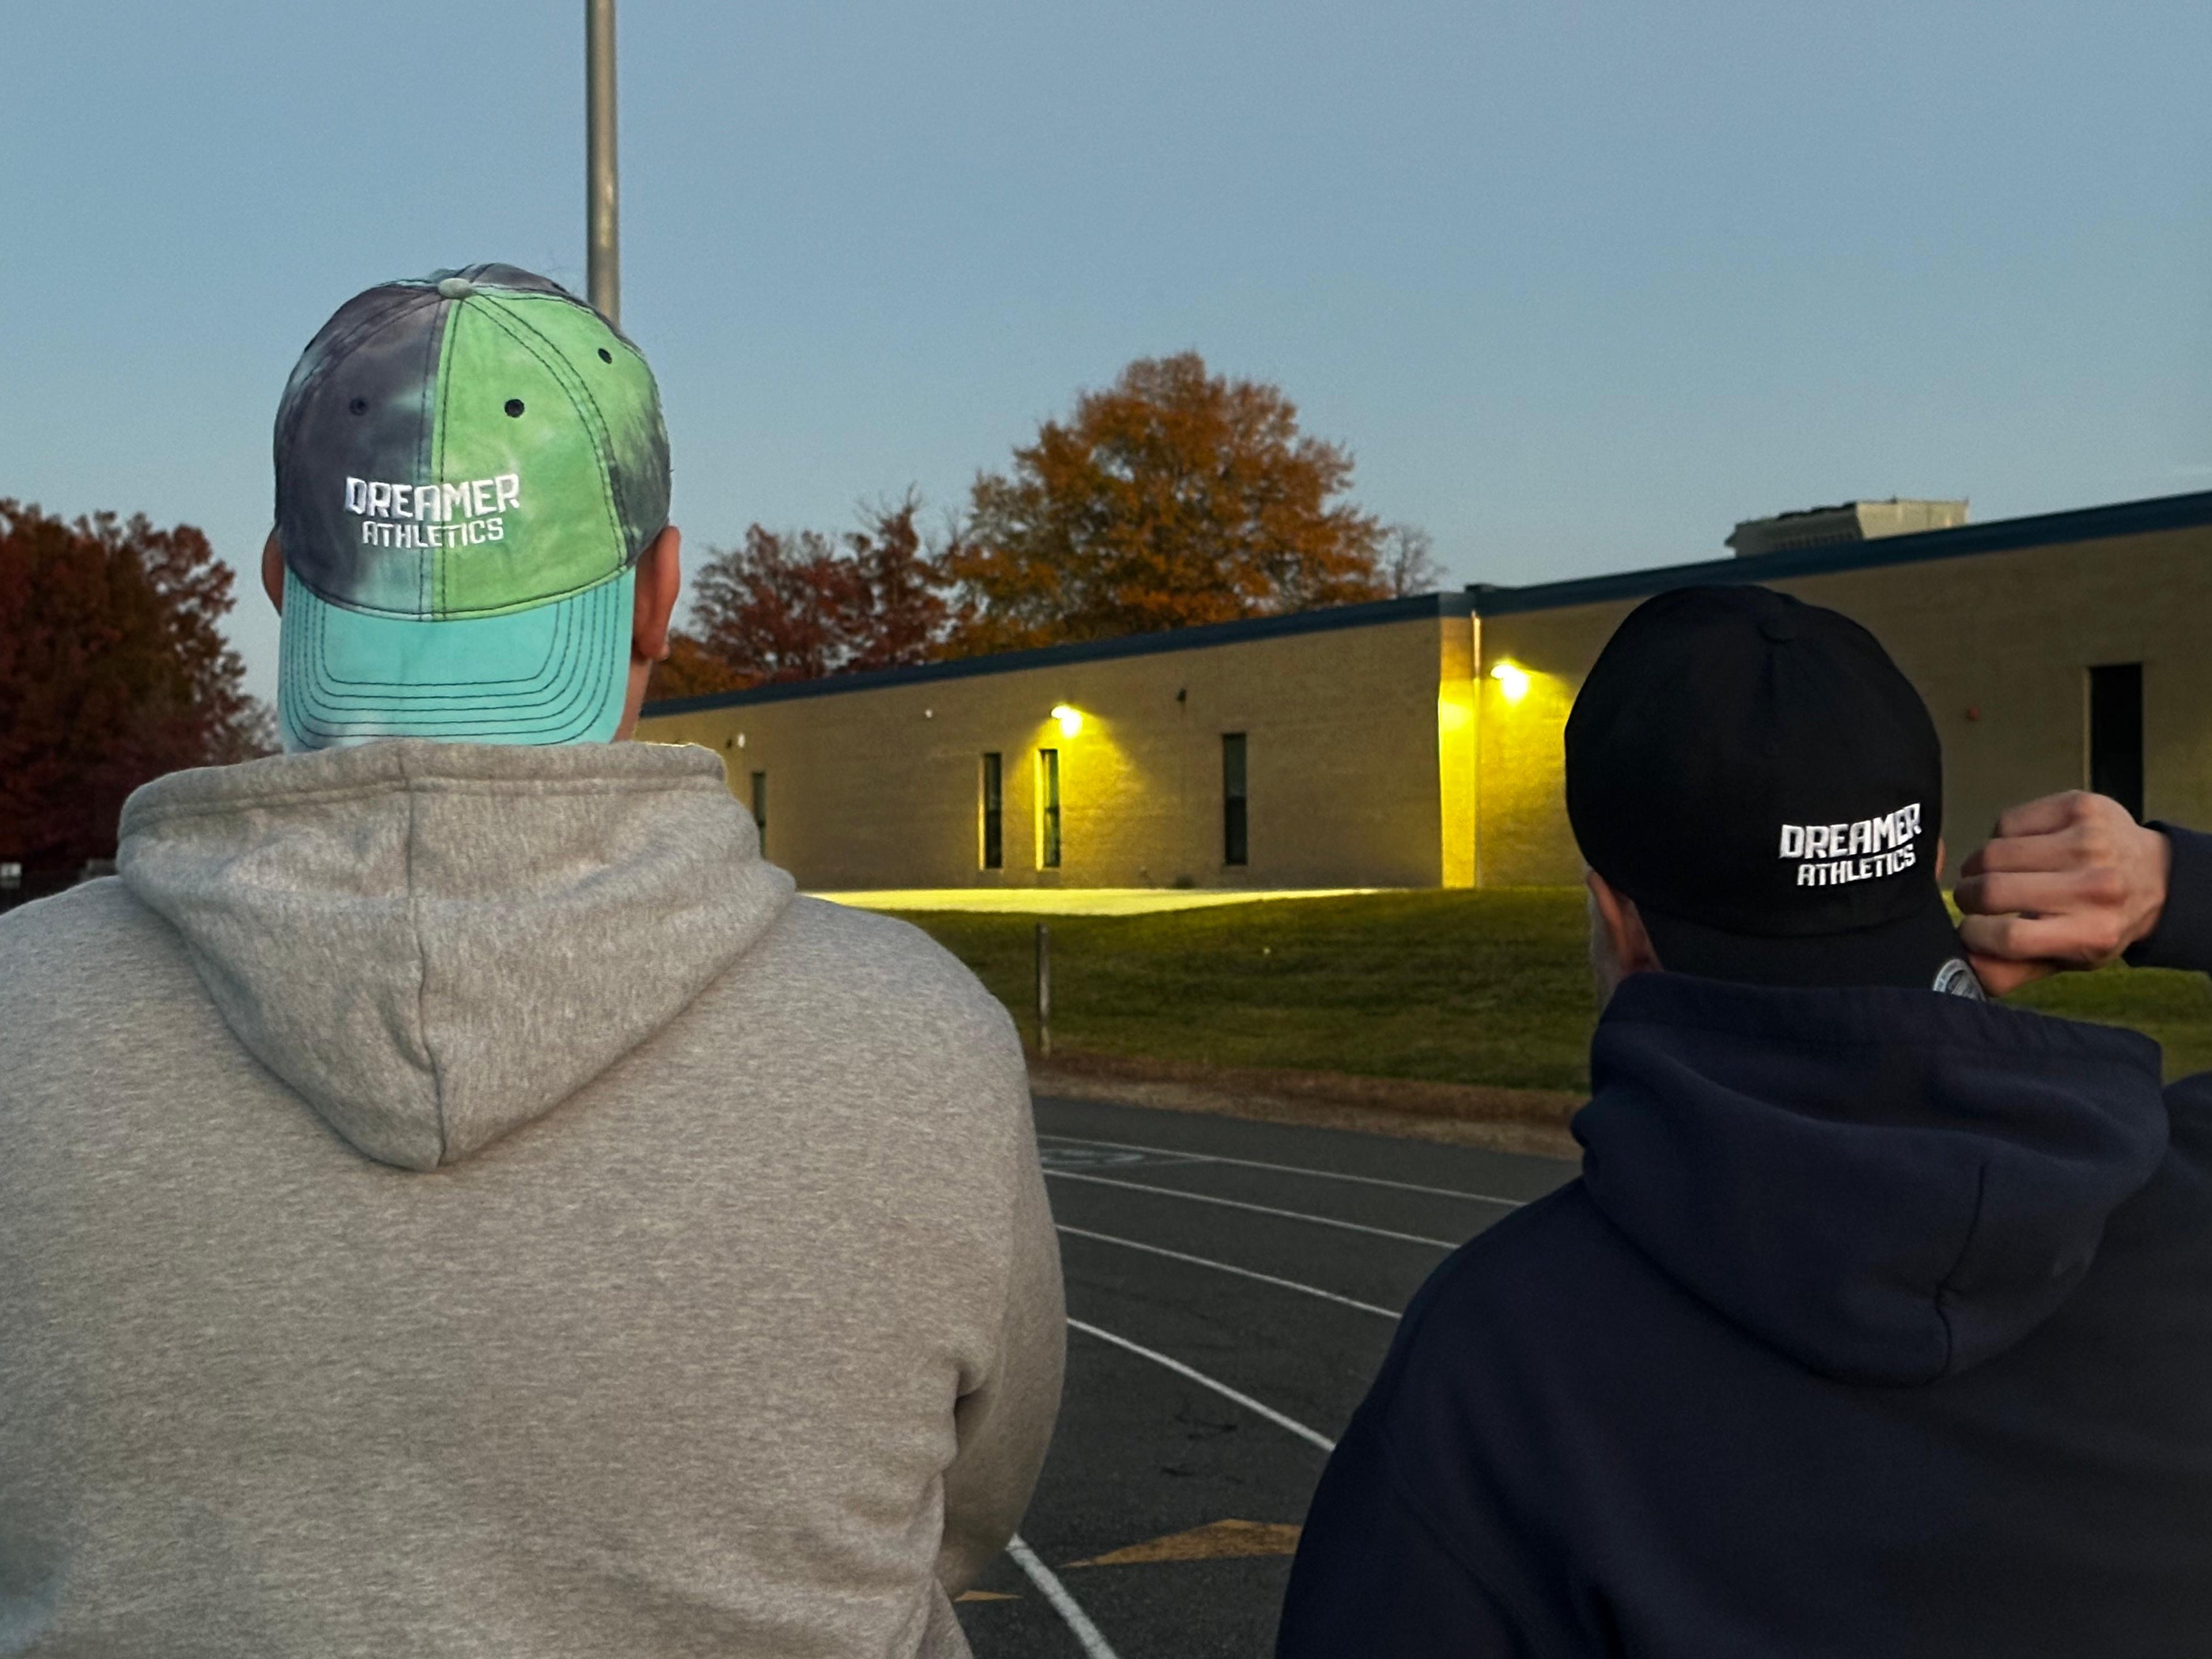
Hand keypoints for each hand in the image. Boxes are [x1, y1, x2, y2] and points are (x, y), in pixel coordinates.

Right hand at [1954, 792, 2169, 993]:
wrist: (2156, 876)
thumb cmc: (2103, 919)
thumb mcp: (2068, 959)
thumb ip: (2013, 971)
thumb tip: (1964, 966)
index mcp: (2092, 932)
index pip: (2010, 937)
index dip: (1974, 934)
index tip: (1968, 930)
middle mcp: (2094, 886)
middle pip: (1993, 891)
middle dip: (1968, 896)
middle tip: (1975, 899)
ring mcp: (2088, 841)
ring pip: (1992, 852)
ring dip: (1979, 866)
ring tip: (1994, 873)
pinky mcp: (2078, 808)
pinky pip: (2006, 822)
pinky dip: (2001, 837)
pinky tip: (2020, 848)